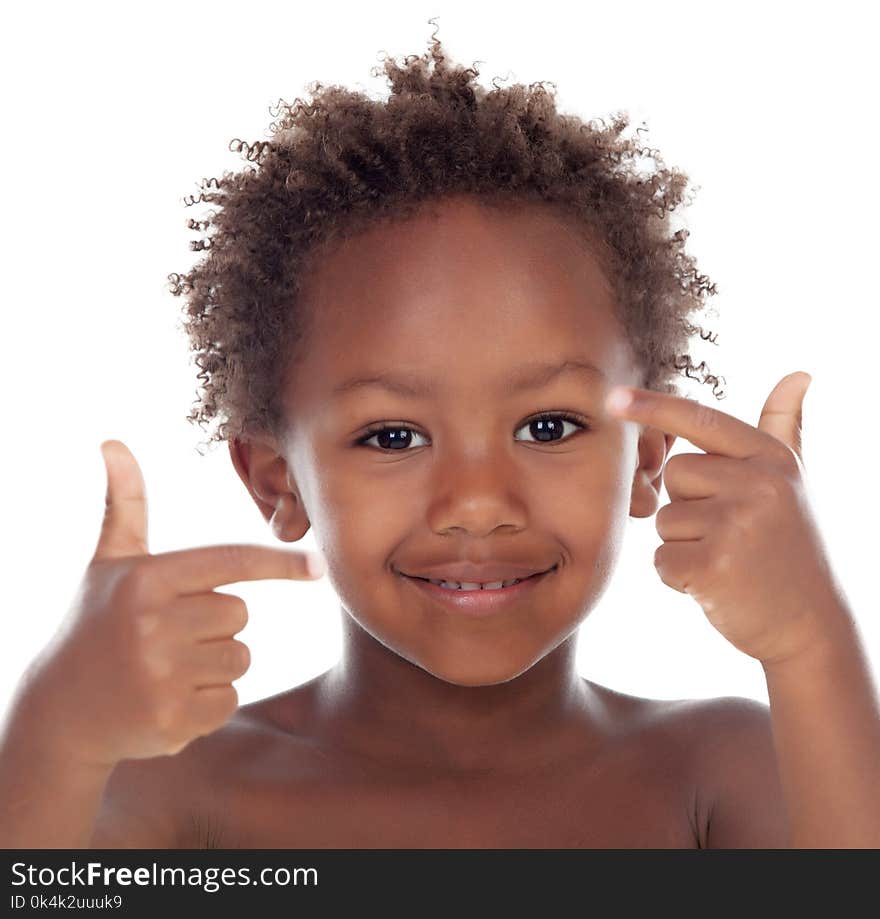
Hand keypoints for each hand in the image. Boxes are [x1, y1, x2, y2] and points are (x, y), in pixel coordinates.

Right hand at [20, 440, 324, 768]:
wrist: (59, 712)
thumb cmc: (95, 623)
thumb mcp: (107, 564)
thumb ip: (124, 504)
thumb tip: (112, 442)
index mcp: (146, 580)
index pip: (232, 564)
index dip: (279, 564)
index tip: (319, 567)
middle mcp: (154, 625)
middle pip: (240, 615)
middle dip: (217, 623)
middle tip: (171, 634)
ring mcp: (162, 676)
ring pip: (240, 658)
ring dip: (215, 664)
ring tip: (166, 667)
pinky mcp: (172, 722)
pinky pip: (228, 700)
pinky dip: (207, 703)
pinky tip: (167, 699)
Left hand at [604, 371, 849, 666]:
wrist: (809, 625)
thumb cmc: (789, 548)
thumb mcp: (793, 483)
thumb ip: (785, 428)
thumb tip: (800, 373)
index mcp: (771, 459)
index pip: (700, 420)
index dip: (653, 407)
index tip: (613, 397)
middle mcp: (757, 484)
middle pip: (674, 474)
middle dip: (688, 504)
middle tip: (730, 534)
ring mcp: (736, 525)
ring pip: (664, 519)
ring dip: (683, 544)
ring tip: (727, 560)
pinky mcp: (713, 566)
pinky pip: (660, 559)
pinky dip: (678, 577)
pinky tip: (715, 585)